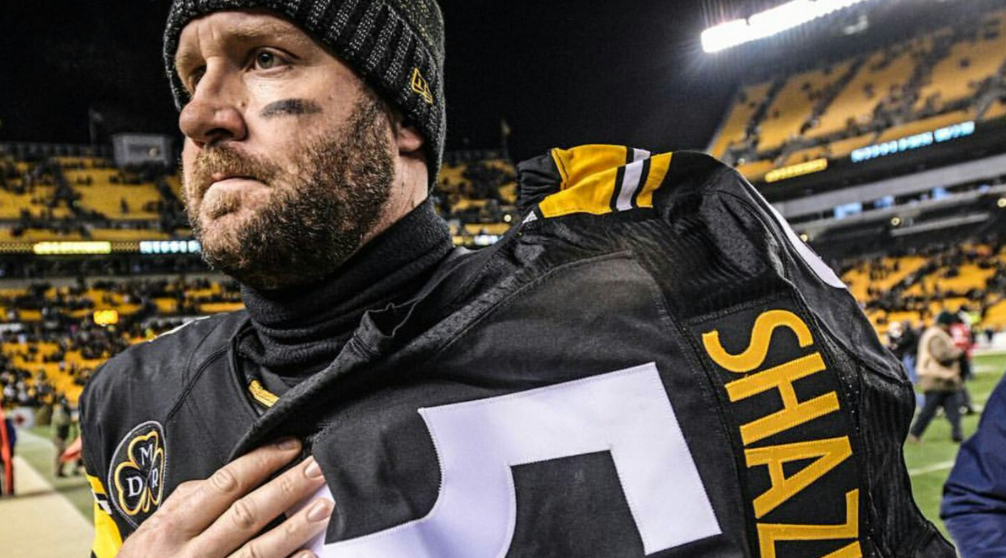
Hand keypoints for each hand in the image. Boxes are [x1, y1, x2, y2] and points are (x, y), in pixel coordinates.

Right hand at [117, 438, 332, 557]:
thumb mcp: (151, 530)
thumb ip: (188, 501)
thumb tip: (232, 476)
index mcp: (171, 527)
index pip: (223, 485)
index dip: (260, 463)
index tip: (290, 447)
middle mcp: (190, 554)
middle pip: (246, 515)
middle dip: (286, 489)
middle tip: (318, 469)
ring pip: (257, 551)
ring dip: (294, 529)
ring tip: (323, 508)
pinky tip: (310, 554)